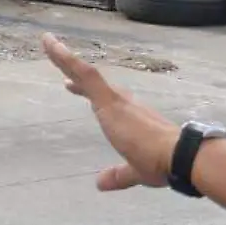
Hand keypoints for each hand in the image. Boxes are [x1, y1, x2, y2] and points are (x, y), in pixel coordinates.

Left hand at [43, 33, 178, 190]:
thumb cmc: (163, 163)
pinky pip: (85, 74)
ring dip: (65, 57)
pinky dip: (67, 59)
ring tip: (47, 41)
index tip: (71, 85)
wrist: (178, 155)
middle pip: (93, 82)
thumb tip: (101, 183)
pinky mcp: (110, 101)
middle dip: (73, 70)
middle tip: (57, 55)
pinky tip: (53, 47)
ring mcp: (116, 100)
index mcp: (130, 118)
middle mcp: (124, 104)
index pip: (105, 99)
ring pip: (85, 72)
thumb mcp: (135, 172)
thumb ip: (118, 176)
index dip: (87, 91)